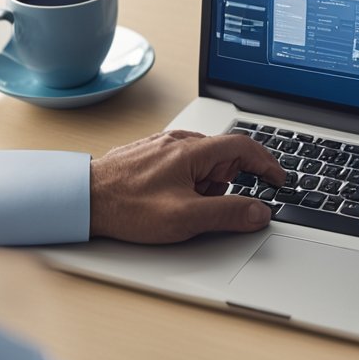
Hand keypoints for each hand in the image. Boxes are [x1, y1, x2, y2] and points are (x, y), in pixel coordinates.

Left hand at [89, 130, 284, 243]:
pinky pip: (182, 164)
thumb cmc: (126, 207)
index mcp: (193, 151)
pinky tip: (168, 200)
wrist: (82, 199)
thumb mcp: (185, 218)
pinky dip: (187, 181)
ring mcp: (162, 145)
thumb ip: (228, 213)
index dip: (267, 163)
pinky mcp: (149, 153)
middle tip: (208, 207)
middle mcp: (178, 141)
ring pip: (202, 162)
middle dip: (226, 184)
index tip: (277, 179)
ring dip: (204, 185)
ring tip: (180, 207)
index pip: (244, 148)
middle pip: (223, 156)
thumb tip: (259, 212)